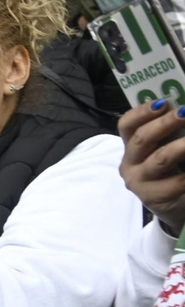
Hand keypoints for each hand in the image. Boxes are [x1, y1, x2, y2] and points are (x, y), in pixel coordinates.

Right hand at [119, 98, 184, 234]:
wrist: (176, 203)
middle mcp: (130, 164)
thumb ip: (172, 129)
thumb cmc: (172, 168)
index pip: (127, 125)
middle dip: (165, 123)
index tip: (162, 103)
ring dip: (182, 146)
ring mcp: (140, 182)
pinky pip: (178, 181)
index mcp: (132, 146)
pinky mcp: (154, 198)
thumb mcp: (168, 145)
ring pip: (160, 159)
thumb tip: (184, 109)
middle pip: (142, 139)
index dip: (141, 112)